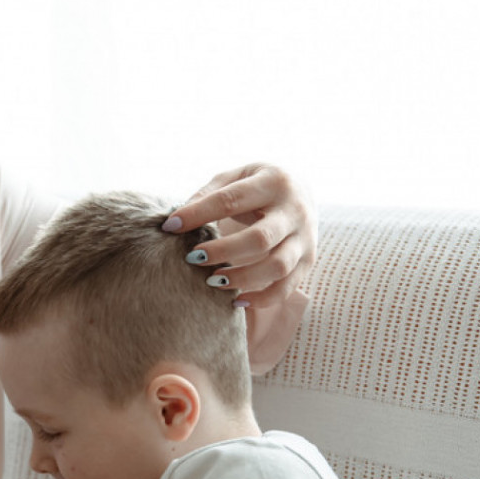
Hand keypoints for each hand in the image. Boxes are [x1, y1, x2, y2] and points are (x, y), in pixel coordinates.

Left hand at [163, 163, 316, 308]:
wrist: (303, 192)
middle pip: (260, 239)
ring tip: (212, 281)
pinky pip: (287, 287)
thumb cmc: (257, 185)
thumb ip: (208, 194)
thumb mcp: (235, 178)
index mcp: (274, 182)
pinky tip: (236, 300)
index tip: (171, 227)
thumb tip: (177, 221)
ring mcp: (305, 238)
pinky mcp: (308, 260)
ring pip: (276, 266)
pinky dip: (262, 299)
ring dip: (241, 277)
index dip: (198, 214)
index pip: (231, 200)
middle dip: (223, 251)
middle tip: (193, 258)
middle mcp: (295, 211)